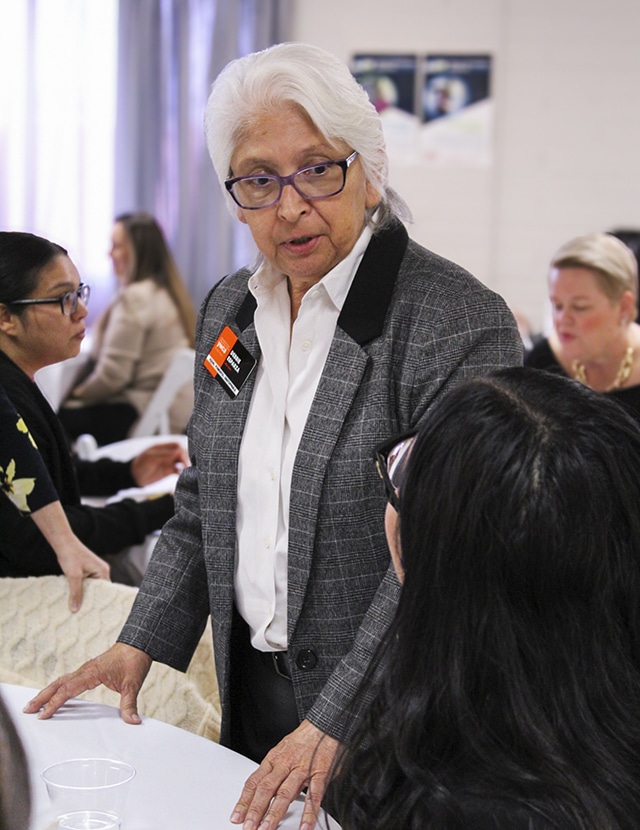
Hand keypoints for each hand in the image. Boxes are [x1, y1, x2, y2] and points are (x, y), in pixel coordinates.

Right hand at [23, 643, 151, 722]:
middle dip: (42, 697)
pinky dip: (58, 687)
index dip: (55, 703)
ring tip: (34, 704)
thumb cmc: (134, 660)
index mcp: (92, 672)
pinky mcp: (89, 670)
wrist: (138, 643)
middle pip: (58, 684)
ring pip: (61, 680)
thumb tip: (133, 722)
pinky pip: (68, 679)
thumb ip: (130, 704)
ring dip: (47, 692)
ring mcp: (86, 669)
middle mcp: (85, 670)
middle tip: (27, 710)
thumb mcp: (133, 684)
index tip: (43, 714)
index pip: (68, 689)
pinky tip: (54, 694)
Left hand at [56, 536, 110, 612]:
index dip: (100, 601)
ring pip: (91, 587)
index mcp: (102, 571)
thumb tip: (75, 609)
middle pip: (98, 590)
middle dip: (91, 600)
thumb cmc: (71, 556)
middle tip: (85, 614)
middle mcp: (101, 571)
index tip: (95, 613)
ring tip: (79, 608)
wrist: (63, 543)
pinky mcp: (86, 570)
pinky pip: (86, 583)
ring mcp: (94, 570)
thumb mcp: (73, 576)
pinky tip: (74, 597)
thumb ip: (75, 592)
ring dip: (84, 594)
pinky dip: (80, 589)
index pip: (106, 590)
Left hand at [130, 442, 188, 486]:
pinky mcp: (168, 471)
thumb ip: (164, 455)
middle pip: (181, 454)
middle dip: (186, 460)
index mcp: (162, 447)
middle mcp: (167, 454)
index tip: (184, 461)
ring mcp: (168, 462)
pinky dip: (182, 473)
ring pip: (181, 462)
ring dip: (185, 467)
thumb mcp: (150, 459)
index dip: (183, 453)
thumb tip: (178, 453)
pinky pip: (178, 471)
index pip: (177, 446)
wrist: (133, 477)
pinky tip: (182, 476)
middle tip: (188, 468)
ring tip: (187, 473)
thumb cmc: (139, 465)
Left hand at [230, 720, 339, 829]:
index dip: (244, 800)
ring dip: (274, 813)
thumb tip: (263, 792)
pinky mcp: (320, 773)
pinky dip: (309, 813)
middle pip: (266, 788)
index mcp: (274, 759)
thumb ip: (274, 771)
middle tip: (248, 827)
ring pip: (285, 793)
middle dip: (255, 810)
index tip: (237, 816)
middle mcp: (285, 764)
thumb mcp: (283, 750)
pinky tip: (305, 827)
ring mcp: (302, 769)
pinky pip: (314, 795)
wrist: (325, 724)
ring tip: (267, 829)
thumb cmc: (304, 739)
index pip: (254, 781)